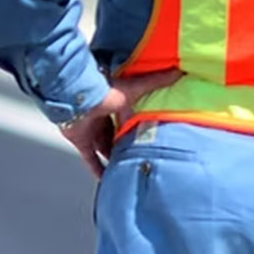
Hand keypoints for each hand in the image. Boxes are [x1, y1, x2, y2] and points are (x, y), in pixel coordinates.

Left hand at [60, 69, 182, 179]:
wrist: (77, 99)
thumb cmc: (104, 91)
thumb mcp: (135, 88)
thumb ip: (155, 82)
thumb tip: (177, 71)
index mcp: (114, 105)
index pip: (128, 117)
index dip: (139, 125)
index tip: (152, 135)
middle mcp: (102, 118)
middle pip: (117, 135)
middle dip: (128, 144)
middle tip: (144, 156)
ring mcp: (91, 131)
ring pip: (105, 148)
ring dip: (116, 158)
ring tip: (132, 170)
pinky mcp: (81, 142)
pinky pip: (90, 160)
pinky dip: (98, 171)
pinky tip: (107, 181)